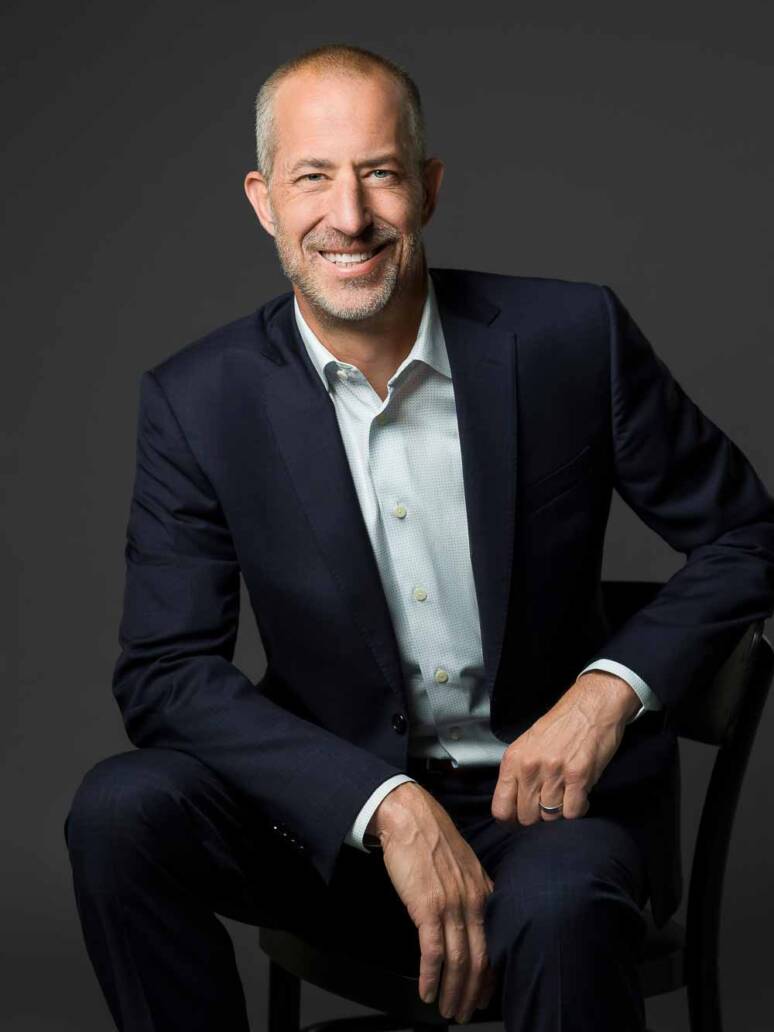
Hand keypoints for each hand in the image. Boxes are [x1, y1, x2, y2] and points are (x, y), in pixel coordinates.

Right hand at [370, 783, 497, 1022]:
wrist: (409, 816)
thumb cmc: (431, 837)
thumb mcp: (462, 865)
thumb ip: (470, 892)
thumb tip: (467, 919)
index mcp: (483, 891)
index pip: (494, 943)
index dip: (490, 976)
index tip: (484, 995)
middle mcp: (473, 901)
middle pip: (480, 959)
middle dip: (473, 993)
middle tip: (464, 1012)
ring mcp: (451, 905)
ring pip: (459, 961)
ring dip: (453, 992)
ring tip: (446, 1010)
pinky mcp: (426, 907)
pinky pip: (433, 951)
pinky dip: (431, 976)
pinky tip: (427, 990)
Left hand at [491, 671, 639, 825]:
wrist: (591, 706)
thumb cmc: (560, 725)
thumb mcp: (527, 743)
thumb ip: (518, 772)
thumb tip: (513, 805)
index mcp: (513, 759)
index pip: (501, 808)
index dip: (510, 821)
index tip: (519, 821)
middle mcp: (530, 767)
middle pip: (526, 818)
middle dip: (537, 816)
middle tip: (548, 804)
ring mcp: (554, 772)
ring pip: (550, 817)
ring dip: (559, 811)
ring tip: (566, 796)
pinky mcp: (579, 776)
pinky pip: (573, 812)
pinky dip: (578, 809)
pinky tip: (580, 796)